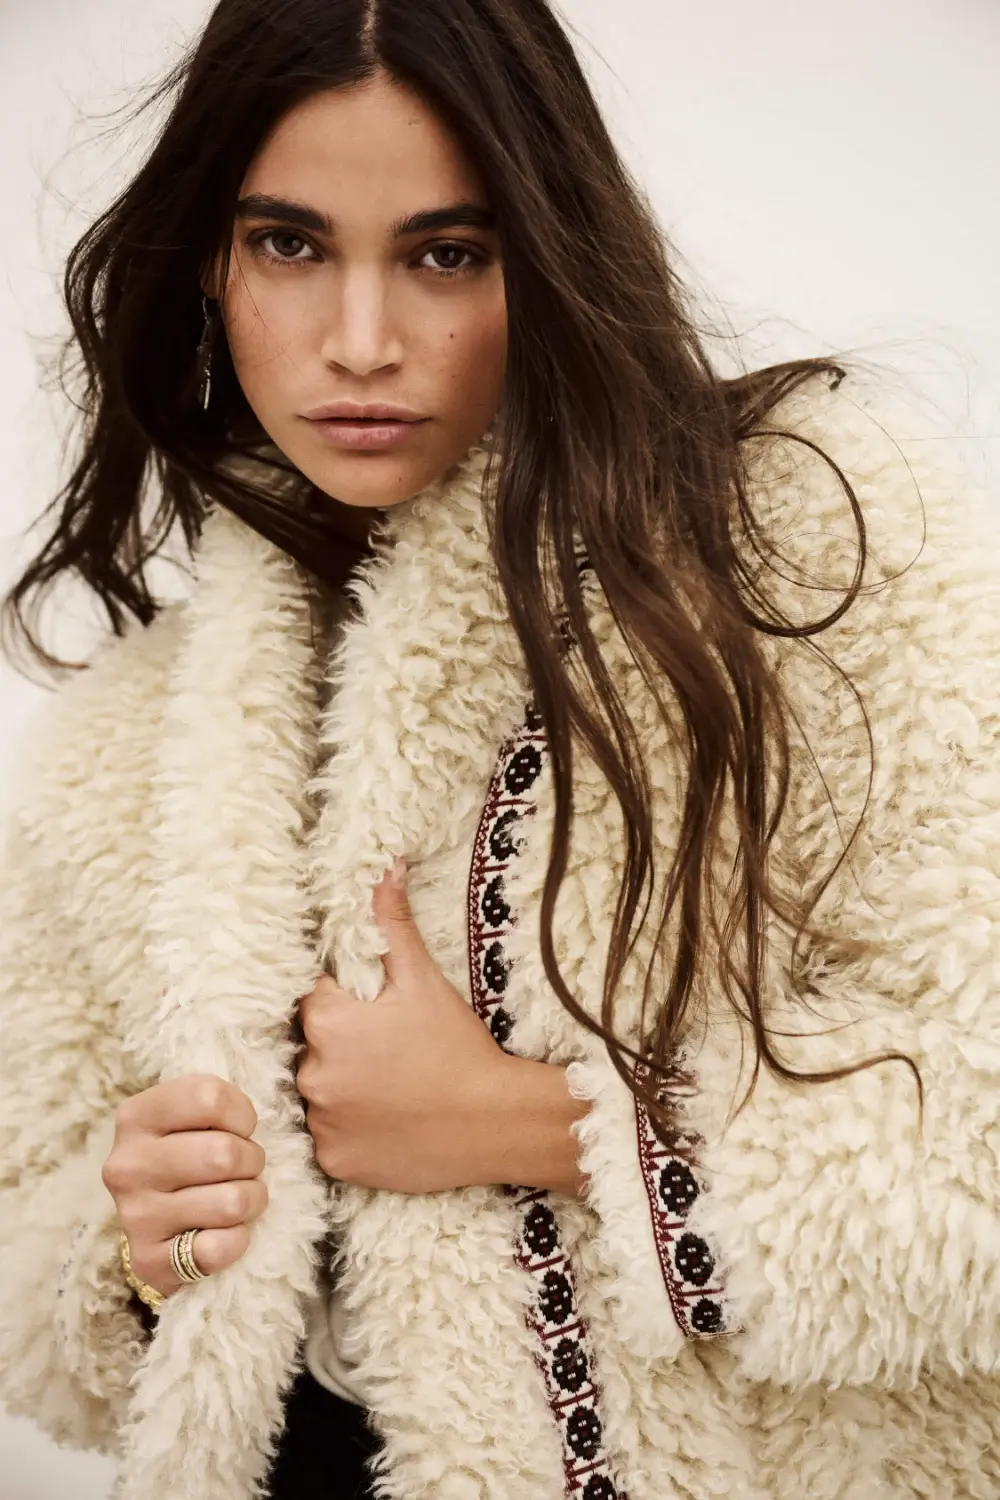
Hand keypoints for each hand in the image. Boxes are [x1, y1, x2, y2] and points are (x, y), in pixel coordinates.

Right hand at [102, 1075, 267, 1298]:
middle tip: (243, 1168)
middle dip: (251, 1160)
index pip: (210, 1097)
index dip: (241, 1114)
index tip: (238, 1129)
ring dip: (251, 1200)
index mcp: (136, 1116)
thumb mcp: (191, 1117)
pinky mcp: (149, 1260)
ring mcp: (135, 1215)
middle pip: (224, 1153)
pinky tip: (223, 1233)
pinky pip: (219, 1248)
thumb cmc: (188, 1155)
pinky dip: (236, 1240)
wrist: (157, 1225)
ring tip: (237, 1197)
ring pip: (231, 1202)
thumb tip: (254, 1118)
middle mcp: (127, 1164)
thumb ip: (216, 1103)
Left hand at [296, 858, 541, 1194]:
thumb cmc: (459, 1047)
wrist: (495, 1123)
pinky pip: (329, 1138)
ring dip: (342, 1088)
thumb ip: (392, 924)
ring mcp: (322, 1123)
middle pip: (310, 1047)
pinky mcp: (335, 1161)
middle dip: (341, 1044)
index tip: (375, 1012)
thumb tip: (384, 866)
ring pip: (318, 1093)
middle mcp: (312, 1074)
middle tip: (390, 1051)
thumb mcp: (423, 980)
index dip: (344, 1002)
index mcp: (327, 1022)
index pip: (312, 998)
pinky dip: (351, 1130)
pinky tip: (387, 1121)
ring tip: (390, 1087)